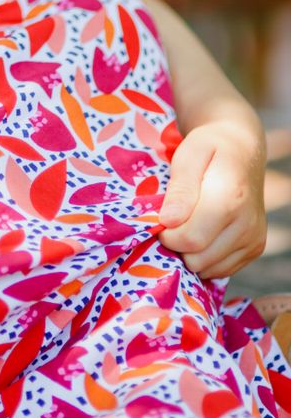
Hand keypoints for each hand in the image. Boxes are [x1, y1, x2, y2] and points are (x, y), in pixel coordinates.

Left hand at [157, 114, 267, 279]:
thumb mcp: (189, 155)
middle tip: (174, 221)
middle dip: (178, 245)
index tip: (161, 218)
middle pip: (198, 259)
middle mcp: (247, 224)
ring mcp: (254, 239)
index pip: (190, 239)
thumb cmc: (209, 147)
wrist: (242, 149)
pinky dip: (206, 258)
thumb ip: (180, 189)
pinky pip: (221, 269)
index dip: (167, 235)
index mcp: (230, 199)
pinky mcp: (255, 248)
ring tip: (188, 224)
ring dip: (191, 253)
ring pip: (209, 269)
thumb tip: (169, 222)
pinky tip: (202, 233)